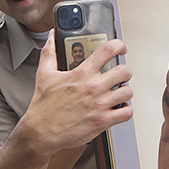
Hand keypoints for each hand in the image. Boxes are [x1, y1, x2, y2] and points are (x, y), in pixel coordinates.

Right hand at [21, 34, 132, 154]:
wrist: (41, 132)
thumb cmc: (43, 106)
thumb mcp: (44, 74)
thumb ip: (50, 52)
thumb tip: (52, 37)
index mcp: (81, 74)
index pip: (107, 50)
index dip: (119, 46)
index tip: (120, 48)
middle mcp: (93, 88)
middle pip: (124, 71)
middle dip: (124, 72)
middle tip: (120, 75)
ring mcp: (99, 105)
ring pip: (127, 92)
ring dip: (125, 91)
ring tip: (119, 92)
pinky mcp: (102, 121)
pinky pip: (126, 113)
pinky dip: (126, 110)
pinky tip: (120, 108)